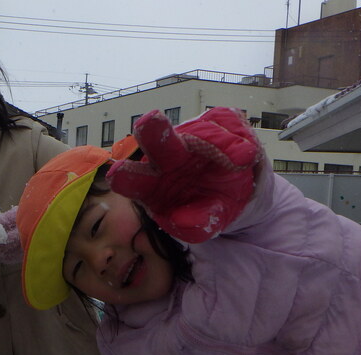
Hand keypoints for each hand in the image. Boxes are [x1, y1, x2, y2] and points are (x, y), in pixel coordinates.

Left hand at [106, 107, 261, 242]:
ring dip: (221, 144)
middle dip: (152, 131)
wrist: (237, 191)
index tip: (117, 174)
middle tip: (149, 121)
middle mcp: (166, 156)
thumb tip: (183, 220)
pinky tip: (243, 156)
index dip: (125, 176)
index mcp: (150, 183)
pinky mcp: (217, 122)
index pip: (133, 179)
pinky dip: (239, 140)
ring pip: (202, 132)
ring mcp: (191, 135)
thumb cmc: (206, 208)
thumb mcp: (204, 225)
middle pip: (158, 143)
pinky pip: (227, 124)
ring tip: (239, 162)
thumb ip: (195, 227)